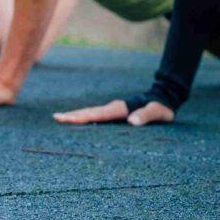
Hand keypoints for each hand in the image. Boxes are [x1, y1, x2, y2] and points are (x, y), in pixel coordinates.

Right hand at [54, 99, 174, 125]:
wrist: (163, 98)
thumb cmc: (161, 108)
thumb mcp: (157, 112)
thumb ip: (146, 116)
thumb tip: (132, 122)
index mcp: (120, 108)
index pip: (98, 114)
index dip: (83, 117)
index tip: (68, 119)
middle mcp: (113, 107)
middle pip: (90, 112)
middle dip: (73, 115)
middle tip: (56, 118)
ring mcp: (112, 110)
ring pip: (91, 112)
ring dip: (76, 116)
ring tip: (60, 119)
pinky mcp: (114, 113)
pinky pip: (96, 116)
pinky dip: (84, 118)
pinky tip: (77, 122)